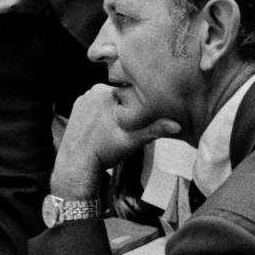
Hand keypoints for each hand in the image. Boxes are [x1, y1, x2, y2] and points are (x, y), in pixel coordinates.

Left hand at [49, 84, 180, 198]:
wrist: (77, 163)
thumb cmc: (104, 151)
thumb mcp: (133, 140)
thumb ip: (154, 129)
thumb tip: (177, 125)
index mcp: (108, 93)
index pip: (131, 91)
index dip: (138, 104)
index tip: (138, 117)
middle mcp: (94, 91)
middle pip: (119, 95)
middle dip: (126, 107)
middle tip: (126, 126)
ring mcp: (84, 98)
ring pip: (107, 99)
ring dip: (113, 109)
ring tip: (113, 128)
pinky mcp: (77, 106)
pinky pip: (95, 104)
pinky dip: (100, 112)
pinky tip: (102, 127)